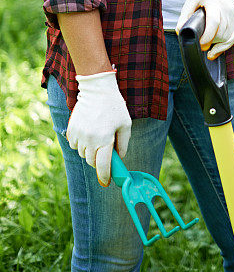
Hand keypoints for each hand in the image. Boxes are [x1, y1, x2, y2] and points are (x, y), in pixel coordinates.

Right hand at [66, 69, 131, 186]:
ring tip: (97, 135)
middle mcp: (89, 139)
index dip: (105, 176)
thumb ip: (123, 144)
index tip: (106, 182)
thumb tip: (118, 158)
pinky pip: (75, 145)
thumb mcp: (126, 124)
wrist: (96, 89)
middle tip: (106, 149)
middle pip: (92, 162)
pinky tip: (88, 131)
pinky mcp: (71, 130)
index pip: (103, 166)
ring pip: (82, 154)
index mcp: (104, 139)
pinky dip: (81, 143)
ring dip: (90, 151)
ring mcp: (78, 135)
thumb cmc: (114, 106)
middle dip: (99, 160)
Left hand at [176, 0, 233, 59]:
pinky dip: (225, 46)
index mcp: (214, 3)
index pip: (214, 22)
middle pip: (221, 32)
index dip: (208, 36)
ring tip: (207, 44)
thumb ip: (185, 15)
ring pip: (228, 36)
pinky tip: (216, 51)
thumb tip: (180, 31)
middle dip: (211, 42)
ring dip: (217, 44)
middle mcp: (226, 9)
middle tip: (200, 45)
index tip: (201, 44)